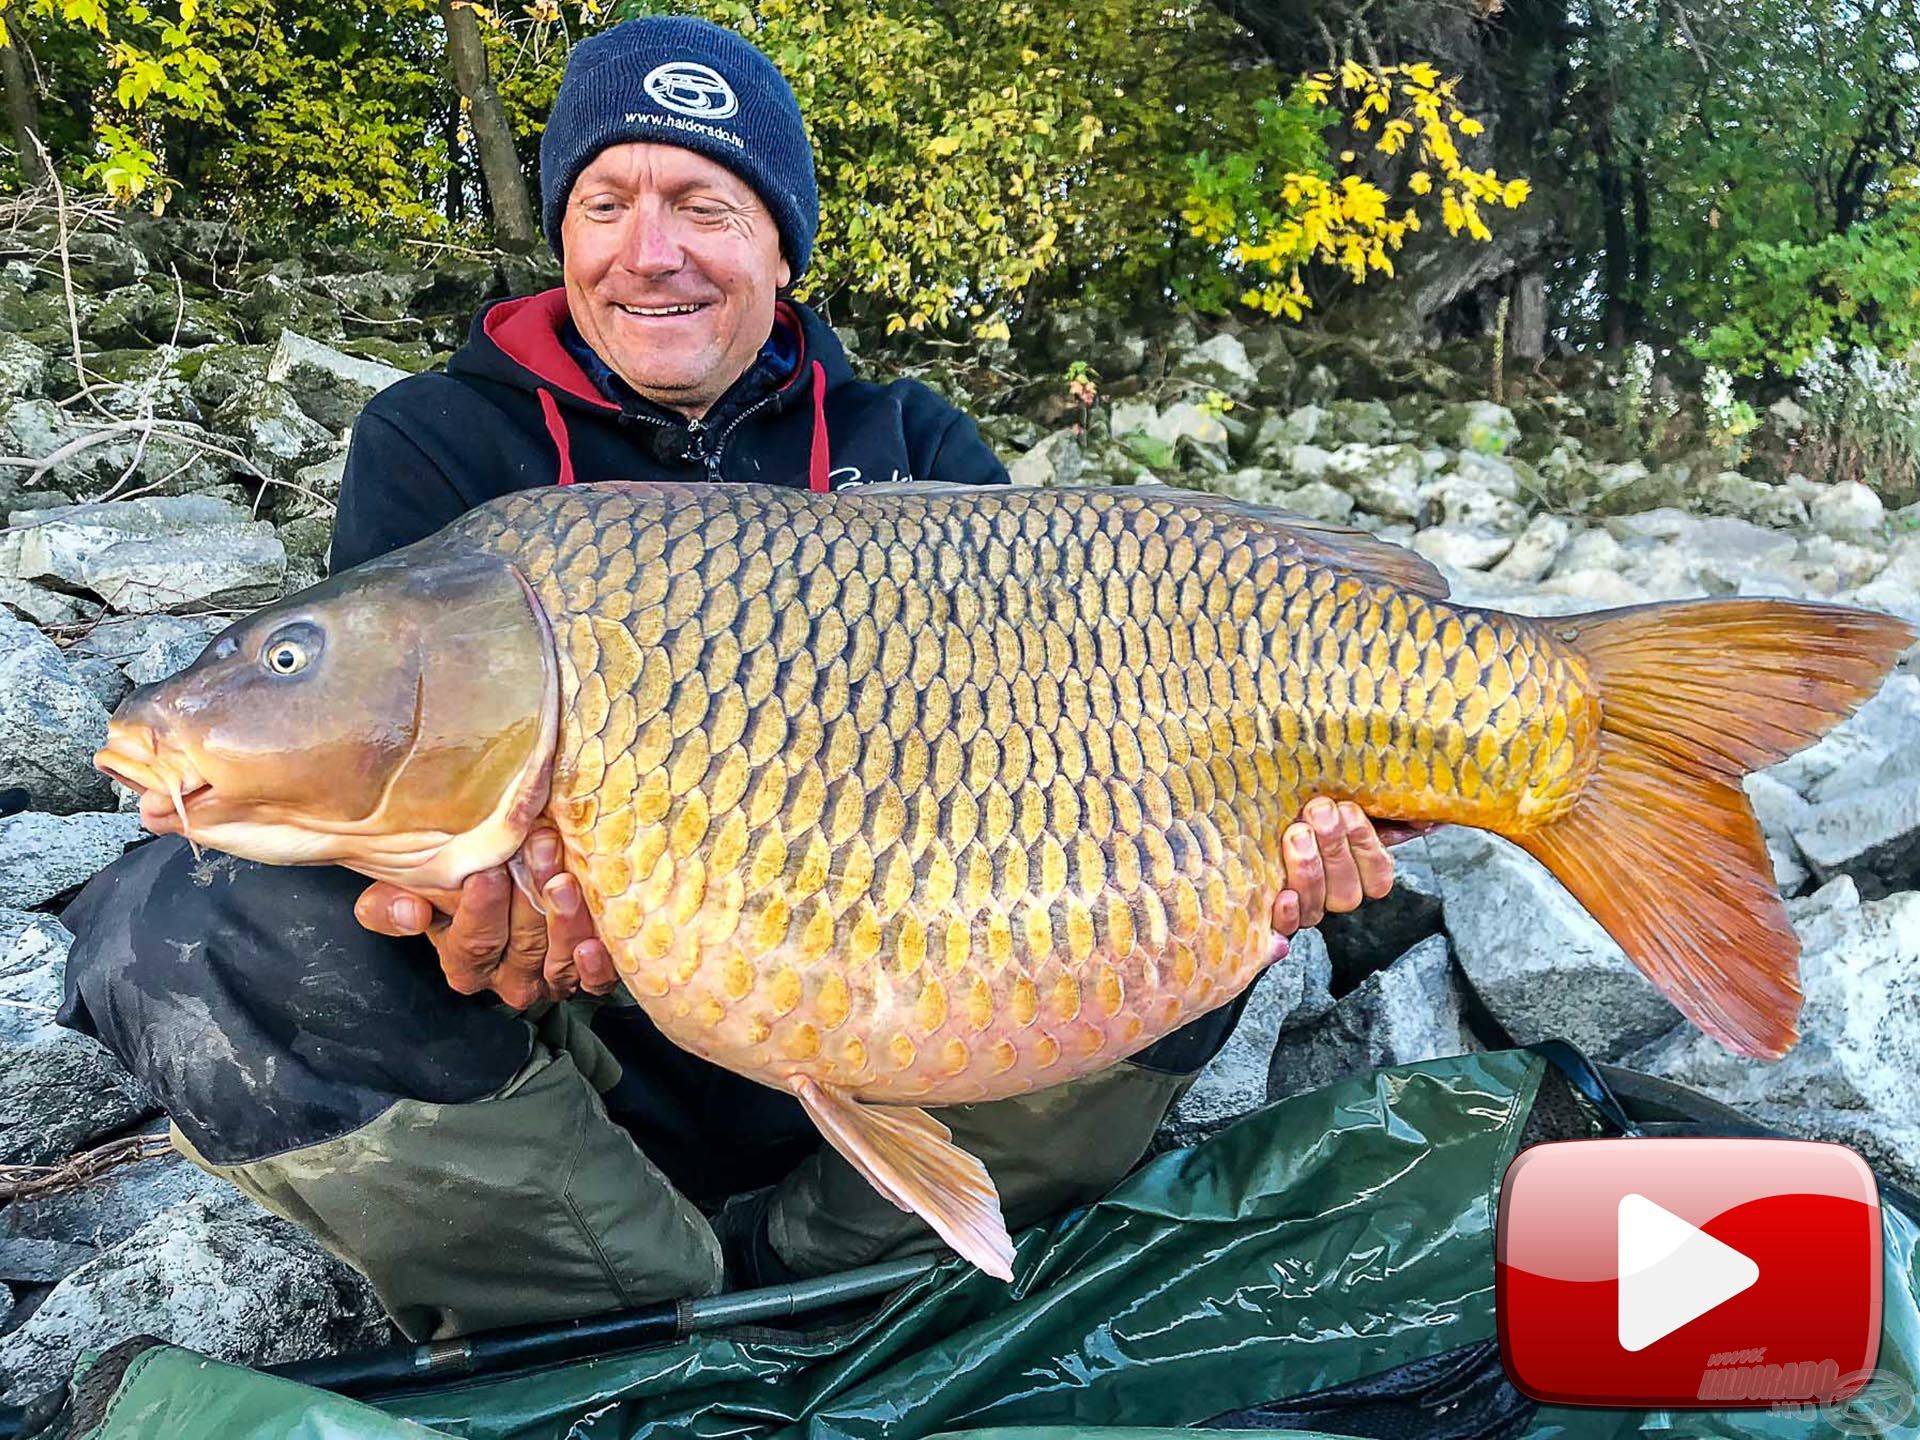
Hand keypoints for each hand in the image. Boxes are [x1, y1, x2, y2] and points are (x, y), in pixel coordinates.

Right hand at [353, 825, 618, 1008]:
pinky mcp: (588, 974)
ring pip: (557, 962)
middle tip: (540, 848)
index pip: (473, 944)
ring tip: (564, 881)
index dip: (479, 912)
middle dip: (531, 898)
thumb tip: (409, 911)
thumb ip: (389, 904)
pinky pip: (594, 982)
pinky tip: (592, 944)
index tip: (486, 874)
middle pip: (522, 947)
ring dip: (563, 922)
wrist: (511, 872)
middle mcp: (508, 978)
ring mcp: (550, 978)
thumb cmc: (459, 878)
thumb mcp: (412, 887)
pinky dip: (595, 966)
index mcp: (464, 963)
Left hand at [1268, 797, 1395, 946]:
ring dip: (1309, 870)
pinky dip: (1286, 916)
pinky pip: (1285, 930)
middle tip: (1320, 811)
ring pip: (1316, 907)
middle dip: (1335, 849)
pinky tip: (1285, 896)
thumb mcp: (1342, 801)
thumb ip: (1385, 812)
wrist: (1256, 809)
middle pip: (1347, 893)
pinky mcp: (1273, 917)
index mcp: (1360, 872)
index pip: (1378, 877)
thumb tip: (1429, 819)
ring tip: (1297, 833)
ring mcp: (1305, 907)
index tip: (1349, 810)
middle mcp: (1334, 895)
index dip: (1366, 847)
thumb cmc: (1304, 805)